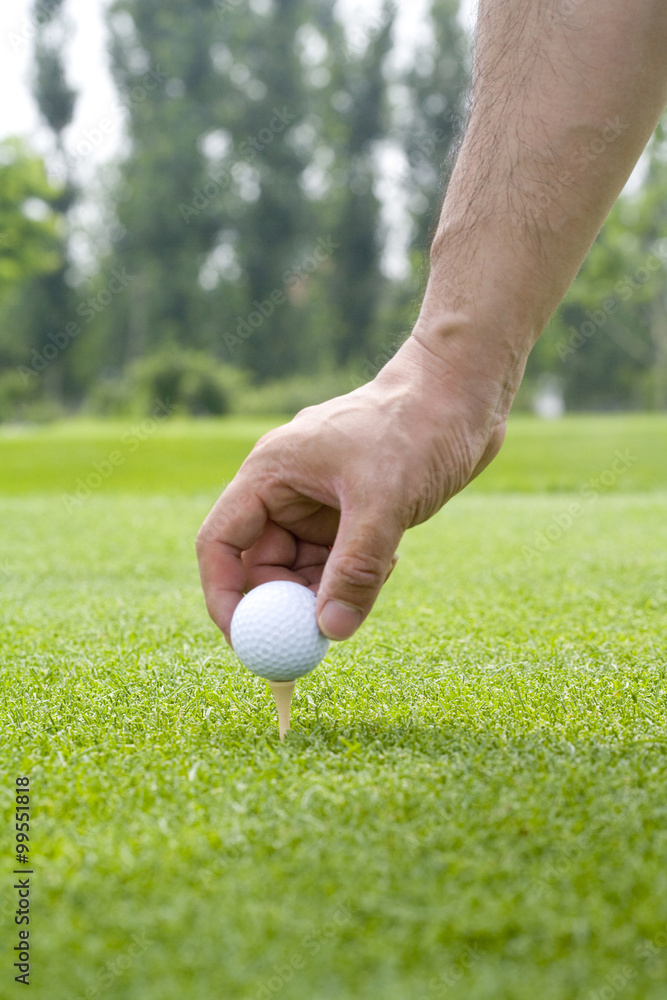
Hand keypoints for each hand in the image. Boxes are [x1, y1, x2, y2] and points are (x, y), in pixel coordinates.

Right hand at [196, 331, 510, 642]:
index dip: (224, 596)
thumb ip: (356, 568)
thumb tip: (331, 631)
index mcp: (270, 472)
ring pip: (302, 568)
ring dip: (327, 590)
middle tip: (316, 637)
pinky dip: (355, 575)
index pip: (220, 542)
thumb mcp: (386, 500)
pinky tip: (389, 559)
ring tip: (371, 578)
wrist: (463, 392)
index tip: (248, 641)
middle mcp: (285, 489)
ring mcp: (317, 501)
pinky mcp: (349, 512)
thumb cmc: (418, 426)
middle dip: (284, 603)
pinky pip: (335, 561)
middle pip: (260, 564)